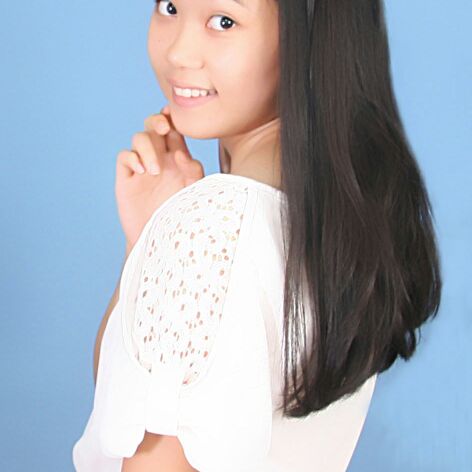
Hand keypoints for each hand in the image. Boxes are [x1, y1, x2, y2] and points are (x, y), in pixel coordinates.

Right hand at [115, 105, 204, 250]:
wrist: (160, 238)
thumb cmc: (180, 214)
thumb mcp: (193, 192)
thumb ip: (193, 171)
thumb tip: (180, 153)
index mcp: (177, 157)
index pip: (174, 130)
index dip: (173, 119)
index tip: (176, 117)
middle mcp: (159, 158)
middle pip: (153, 127)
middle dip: (157, 121)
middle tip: (164, 129)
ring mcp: (142, 166)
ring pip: (139, 138)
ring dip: (147, 147)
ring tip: (154, 171)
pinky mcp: (127, 178)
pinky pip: (124, 157)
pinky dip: (132, 158)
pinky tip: (142, 171)